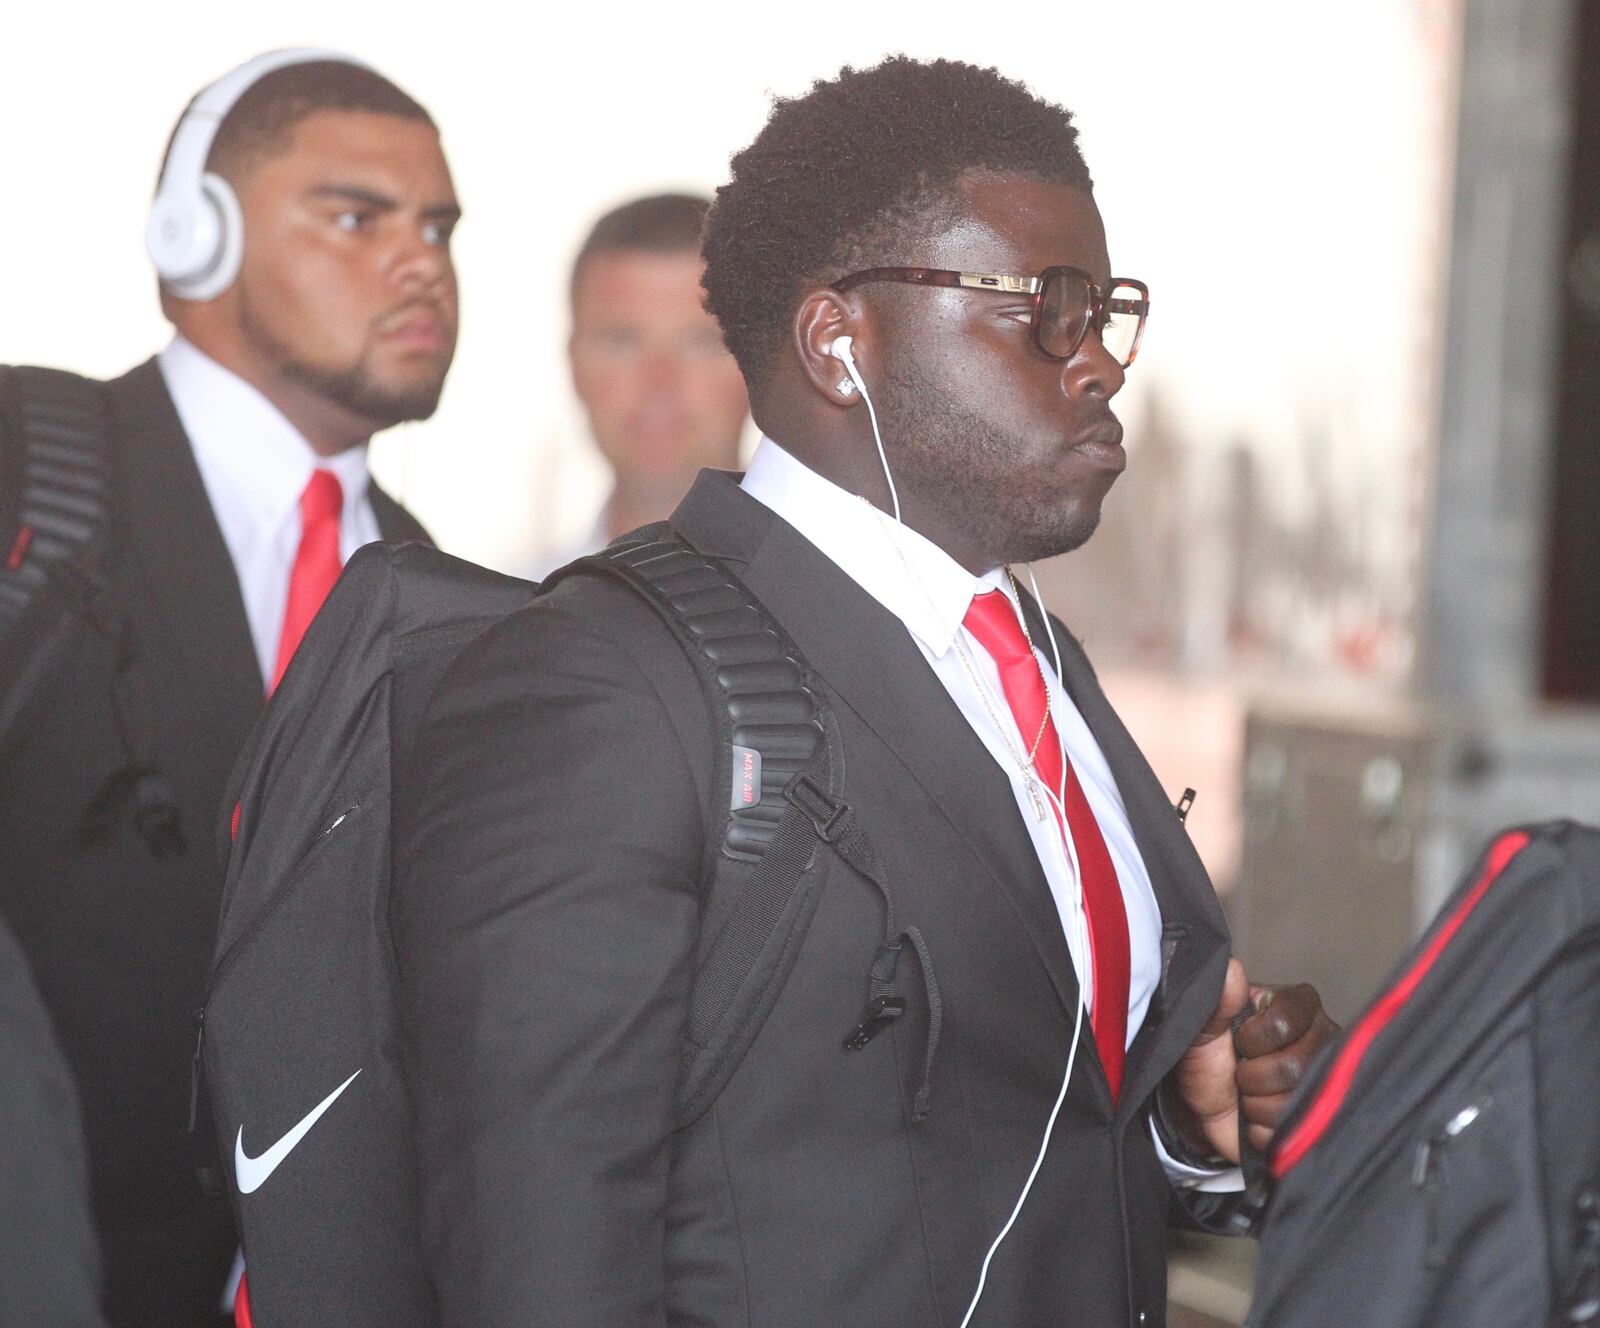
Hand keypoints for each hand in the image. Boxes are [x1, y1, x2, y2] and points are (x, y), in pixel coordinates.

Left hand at [1166, 959, 1340, 1163]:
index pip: (1285, 1022)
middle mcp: (1323, 1039)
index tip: (1238, 1042)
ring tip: (1247, 1095)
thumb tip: (1233, 970)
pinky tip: (1256, 1119)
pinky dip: (1262, 1131)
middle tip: (1240, 1072)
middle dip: (1251, 1076)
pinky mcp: (1323, 1118)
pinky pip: (1293, 1132)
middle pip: (1294, 1067)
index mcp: (1299, 1006)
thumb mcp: (1203, 1029)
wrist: (1200, 1112)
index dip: (1253, 1039)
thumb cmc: (1208, 1061)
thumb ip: (1218, 1001)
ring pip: (1295, 1102)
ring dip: (1255, 1104)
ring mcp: (1328, 1080)